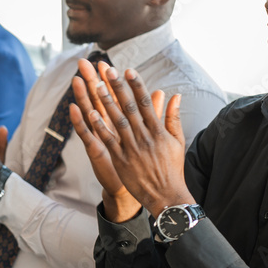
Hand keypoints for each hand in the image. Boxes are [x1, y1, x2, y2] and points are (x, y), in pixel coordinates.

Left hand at [71, 60, 190, 219]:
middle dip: (118, 88)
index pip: (146, 103)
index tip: (129, 70)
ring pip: (117, 120)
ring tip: (96, 85)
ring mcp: (132, 148)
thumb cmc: (172, 168)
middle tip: (108, 70)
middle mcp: (144, 136)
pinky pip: (108, 141)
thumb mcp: (177, 141)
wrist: (167, 196)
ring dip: (106, 102)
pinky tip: (91, 113)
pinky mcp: (121, 160)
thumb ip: (173, 117)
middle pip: (129, 107)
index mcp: (158, 130)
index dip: (137, 85)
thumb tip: (176, 96)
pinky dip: (100, 126)